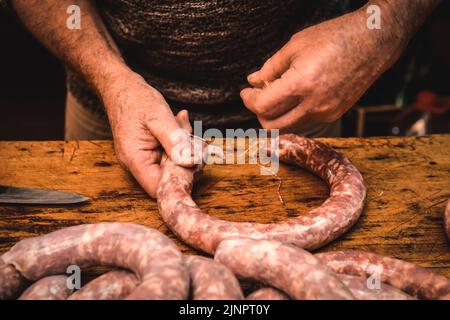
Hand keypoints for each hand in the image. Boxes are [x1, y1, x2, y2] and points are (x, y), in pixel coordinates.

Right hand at [101, 71, 195, 197]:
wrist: (121, 87)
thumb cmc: (135, 99)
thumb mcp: (158, 117)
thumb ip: (175, 140)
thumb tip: (191, 162)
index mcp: (135, 160)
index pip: (159, 189)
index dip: (180, 182)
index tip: (195, 164)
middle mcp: (138, 164)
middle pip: (169, 178)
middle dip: (187, 161)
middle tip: (194, 140)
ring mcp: (144, 158)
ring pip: (173, 165)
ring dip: (185, 148)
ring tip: (183, 125)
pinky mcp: (151, 151)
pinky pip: (170, 153)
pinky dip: (180, 141)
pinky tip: (180, 123)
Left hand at [241, 8, 403, 131]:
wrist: (373, 42)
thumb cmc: (334, 37)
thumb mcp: (295, 46)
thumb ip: (270, 67)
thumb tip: (252, 81)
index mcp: (301, 84)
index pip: (263, 106)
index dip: (249, 100)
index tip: (246, 92)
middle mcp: (314, 104)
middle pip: (272, 125)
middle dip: (259, 113)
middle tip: (257, 96)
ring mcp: (326, 112)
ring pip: (288, 127)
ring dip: (276, 115)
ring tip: (276, 94)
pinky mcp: (334, 114)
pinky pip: (304, 122)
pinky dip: (292, 115)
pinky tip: (293, 97)